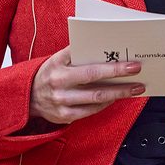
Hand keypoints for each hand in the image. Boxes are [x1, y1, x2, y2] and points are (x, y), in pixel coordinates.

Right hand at [30, 47, 144, 125]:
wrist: (27, 98)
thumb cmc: (49, 74)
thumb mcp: (57, 59)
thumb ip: (76, 54)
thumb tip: (104, 48)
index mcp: (57, 63)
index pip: (85, 59)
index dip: (108, 61)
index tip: (128, 60)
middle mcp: (58, 82)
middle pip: (94, 78)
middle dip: (118, 74)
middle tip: (136, 70)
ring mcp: (61, 101)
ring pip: (96, 97)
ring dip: (118, 93)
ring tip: (134, 88)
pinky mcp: (64, 116)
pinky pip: (91, 110)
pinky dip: (106, 103)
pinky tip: (116, 98)